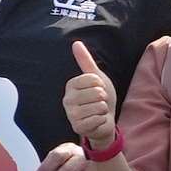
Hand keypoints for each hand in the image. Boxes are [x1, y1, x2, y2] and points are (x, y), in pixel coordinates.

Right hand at [62, 38, 119, 153]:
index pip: (93, 79)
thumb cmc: (99, 98)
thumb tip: (76, 43)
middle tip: (98, 102)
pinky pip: (98, 119)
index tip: (98, 89)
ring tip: (97, 111)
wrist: (103, 121)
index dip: (101, 84)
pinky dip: (102, 120)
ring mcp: (71, 114)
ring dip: (103, 109)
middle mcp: (67, 99)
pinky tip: (96, 120)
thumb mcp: (96, 77)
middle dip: (103, 98)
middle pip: (96, 93)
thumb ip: (85, 61)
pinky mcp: (77, 127)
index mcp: (71, 85)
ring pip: (98, 106)